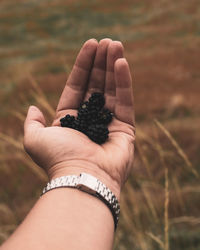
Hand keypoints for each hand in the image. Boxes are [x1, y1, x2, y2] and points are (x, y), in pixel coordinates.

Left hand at [23, 38, 134, 198]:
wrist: (82, 177)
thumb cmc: (58, 158)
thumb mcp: (35, 139)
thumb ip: (32, 123)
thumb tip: (33, 107)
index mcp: (71, 118)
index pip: (77, 85)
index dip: (83, 65)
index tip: (90, 44)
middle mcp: (90, 118)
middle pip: (97, 84)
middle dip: (101, 62)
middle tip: (106, 41)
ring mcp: (109, 122)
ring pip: (113, 89)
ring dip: (114, 66)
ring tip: (116, 44)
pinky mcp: (126, 127)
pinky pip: (125, 100)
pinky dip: (124, 82)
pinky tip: (122, 62)